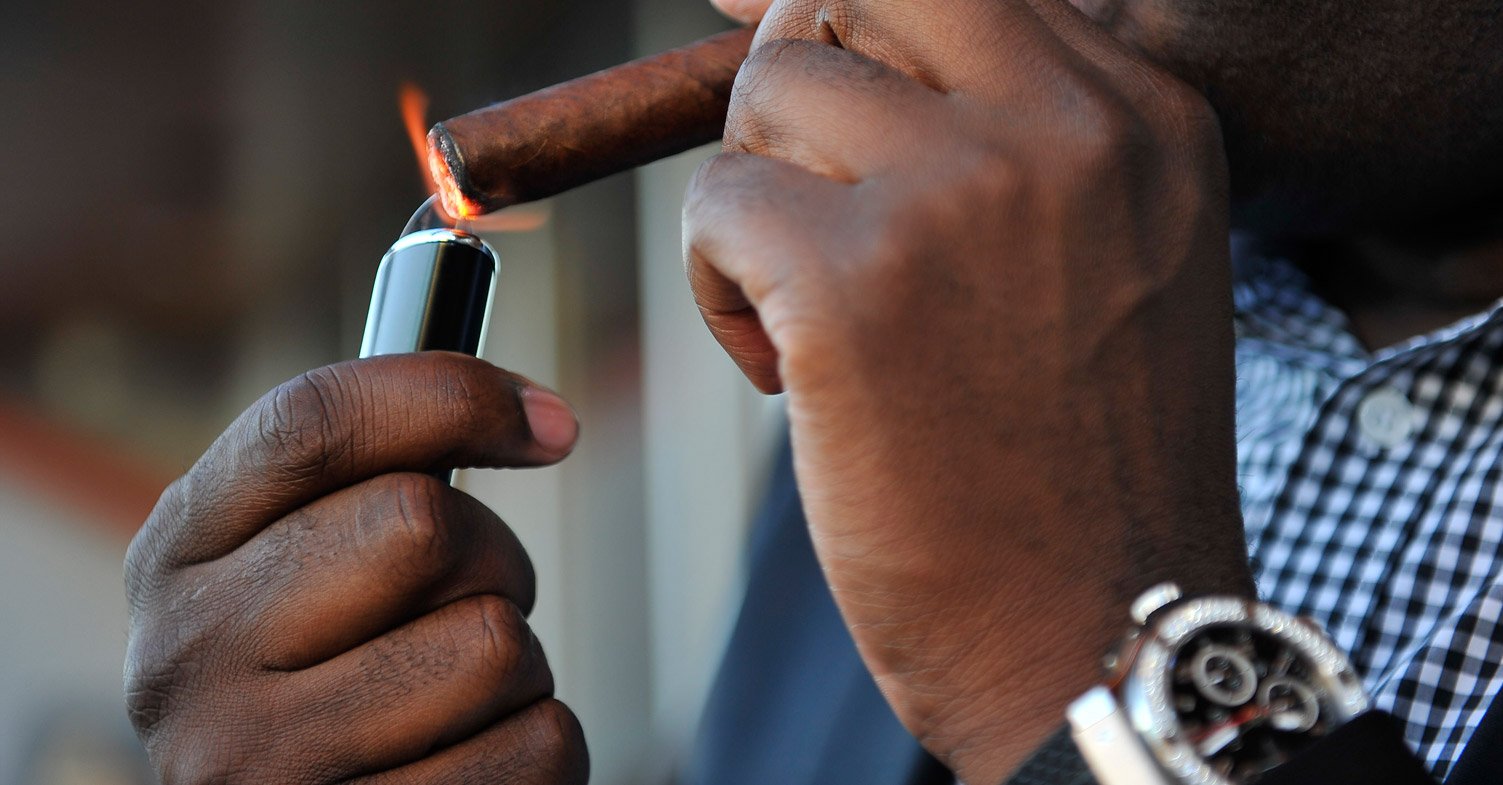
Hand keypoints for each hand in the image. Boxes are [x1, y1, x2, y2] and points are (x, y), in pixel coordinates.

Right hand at [123, 353, 587, 783]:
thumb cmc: (321, 666)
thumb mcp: (297, 552)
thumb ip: (375, 463)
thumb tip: (545, 418)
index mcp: (177, 553)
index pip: (311, 425)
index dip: (453, 397)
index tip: (550, 423)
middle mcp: (191, 661)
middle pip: (420, 524)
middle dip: (489, 554)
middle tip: (466, 599)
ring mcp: (261, 768)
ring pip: (494, 644)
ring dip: (518, 663)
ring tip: (457, 692)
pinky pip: (537, 747)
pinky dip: (536, 743)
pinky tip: (470, 756)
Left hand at [689, 0, 1251, 780]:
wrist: (1099, 634)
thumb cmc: (1076, 464)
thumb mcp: (1100, 257)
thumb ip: (995, 129)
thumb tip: (794, 13)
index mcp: (1141, 115)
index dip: (855, 16)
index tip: (814, 79)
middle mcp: (1065, 127)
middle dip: (797, 80)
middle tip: (803, 193)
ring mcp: (960, 192)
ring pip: (768, 94)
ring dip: (757, 204)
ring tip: (807, 313)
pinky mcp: (856, 277)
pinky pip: (716, 205)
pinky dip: (721, 289)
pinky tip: (789, 374)